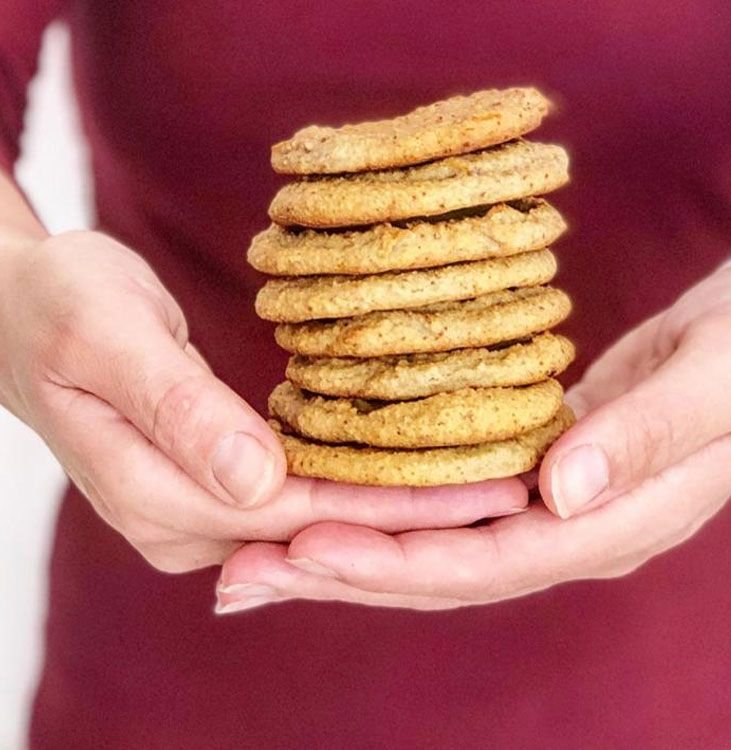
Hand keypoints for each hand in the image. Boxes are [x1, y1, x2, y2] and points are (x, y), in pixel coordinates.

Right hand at [0, 230, 526, 573]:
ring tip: (487, 478)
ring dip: (399, 501)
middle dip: (415, 513)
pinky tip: (419, 461)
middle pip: (318, 524)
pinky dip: (361, 478)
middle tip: (511, 488)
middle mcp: (183, 525)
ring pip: (317, 514)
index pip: (297, 512)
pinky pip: (301, 491)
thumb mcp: (107, 336)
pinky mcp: (213, 485)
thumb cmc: (57, 307)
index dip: (392, 505)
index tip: (481, 489)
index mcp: (156, 496)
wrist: (21, 310)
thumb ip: (180, 409)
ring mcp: (198, 511)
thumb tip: (258, 482)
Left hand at [218, 262, 730, 609]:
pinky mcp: (539, 467)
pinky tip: (334, 496)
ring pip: (438, 541)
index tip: (309, 546)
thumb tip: (559, 491)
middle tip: (241, 571)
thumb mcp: (722, 377)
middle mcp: (576, 527)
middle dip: (344, 574)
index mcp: (618, 523)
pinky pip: (452, 499)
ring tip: (258, 547)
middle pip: (444, 569)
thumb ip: (648, 437)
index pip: (492, 562)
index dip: (398, 561)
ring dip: (349, 545)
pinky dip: (388, 503)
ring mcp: (556, 502)